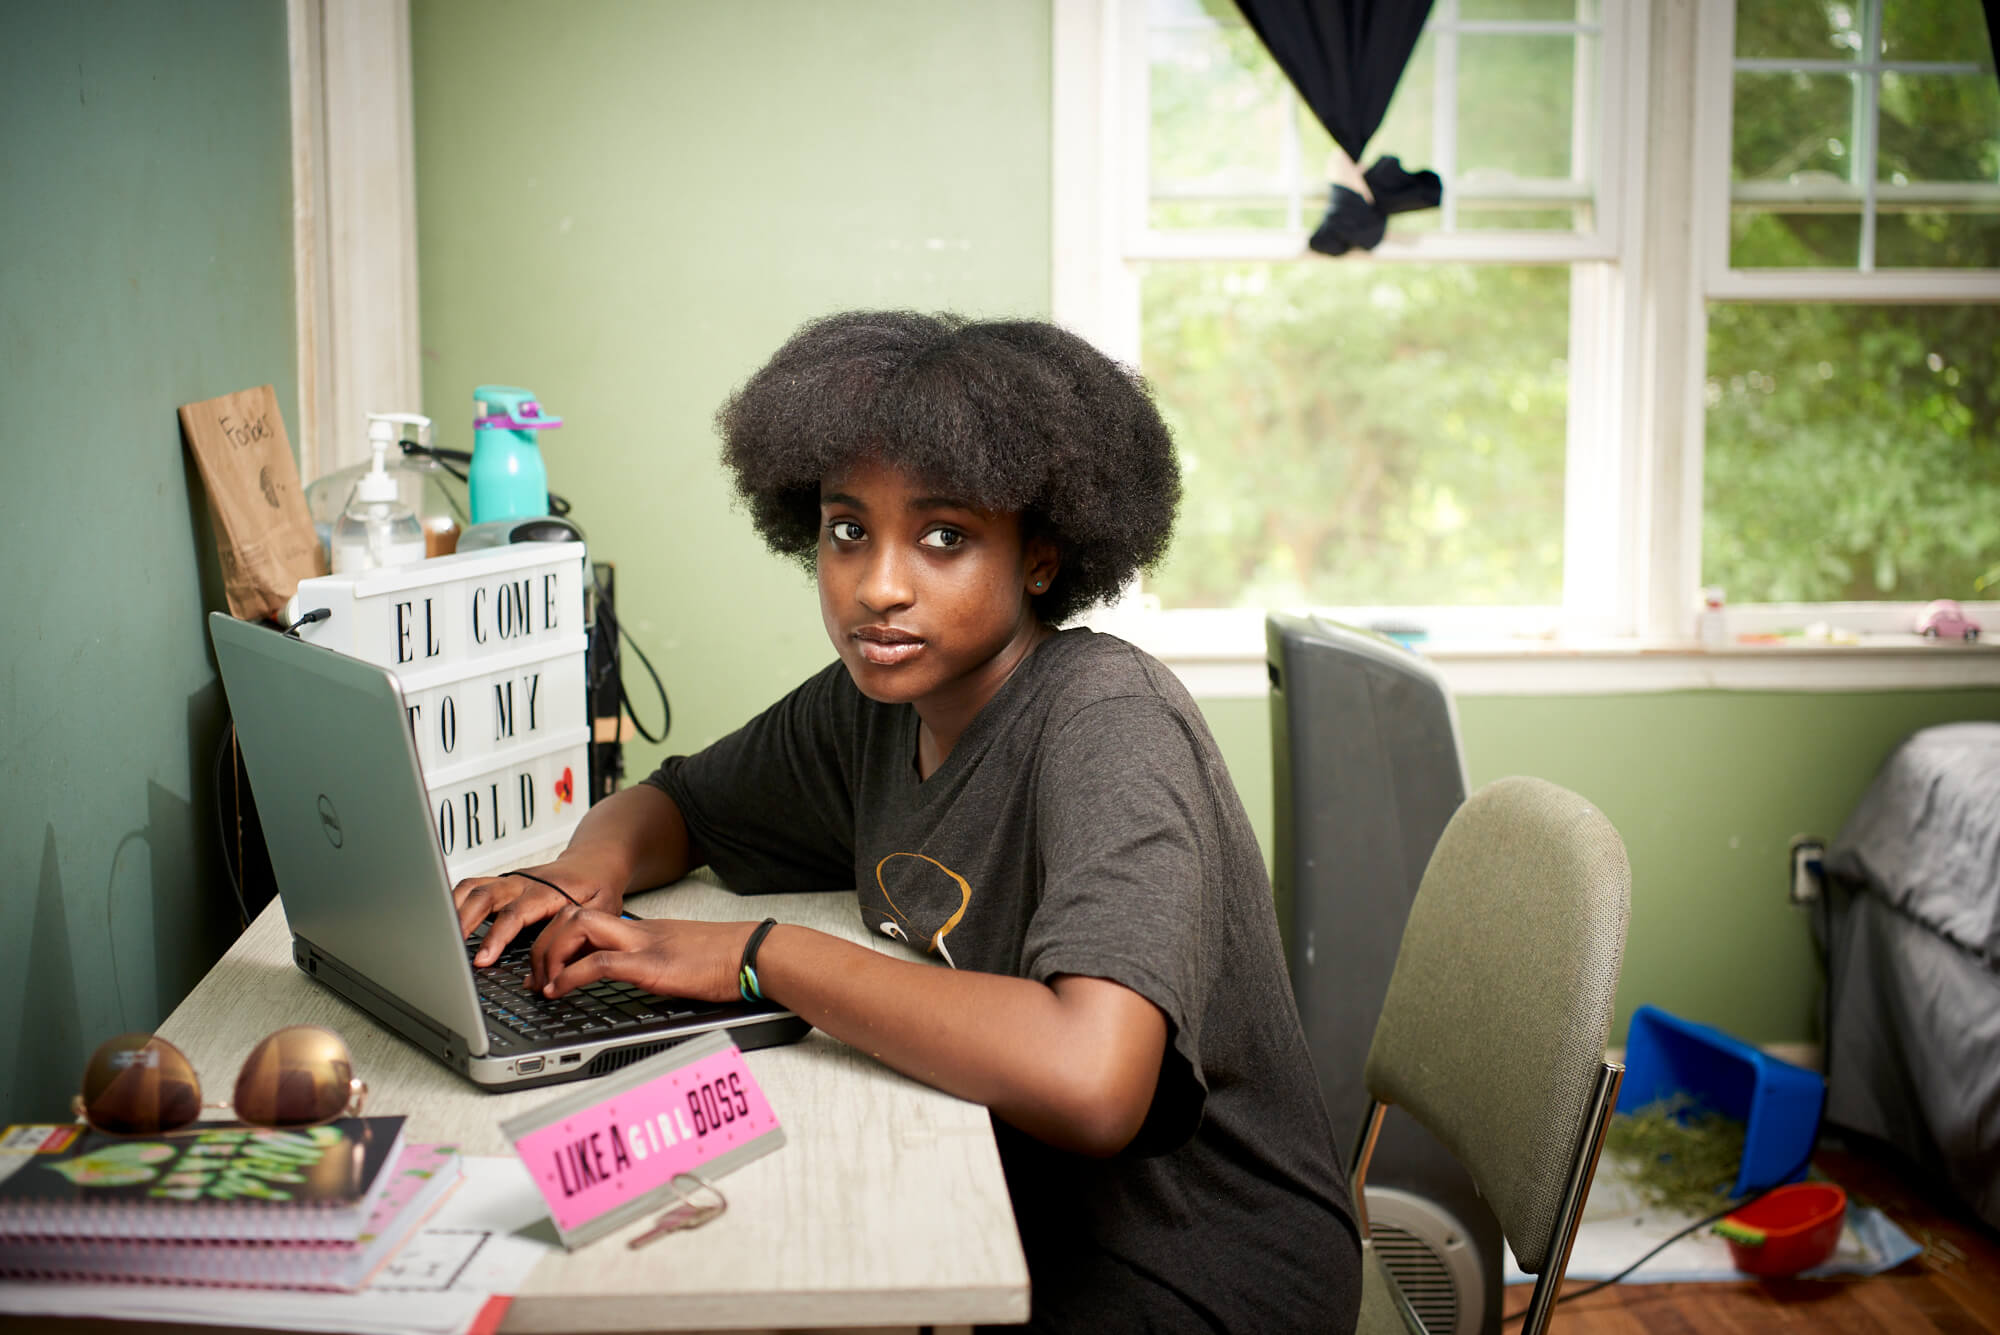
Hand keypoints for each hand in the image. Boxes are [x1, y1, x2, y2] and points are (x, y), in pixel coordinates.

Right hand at [451, 866, 623, 965]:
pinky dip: (455, 901)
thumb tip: (561, 972)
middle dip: (464, 922)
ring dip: (454, 909)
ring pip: (473, 888)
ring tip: (440, 936)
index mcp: (548, 891)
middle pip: (485, 895)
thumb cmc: (598, 888)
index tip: (482, 959)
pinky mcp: (502, 883)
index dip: (496, 937)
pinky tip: (446, 921)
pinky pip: (472, 887)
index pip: (515, 914)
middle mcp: (524, 883)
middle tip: (450, 948)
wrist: (595, 862)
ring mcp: (511, 881)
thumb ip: (584, 939)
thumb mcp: (603, 912)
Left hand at [529, 909, 759, 1003]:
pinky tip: (560, 991)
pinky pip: (598, 963)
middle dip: (543, 943)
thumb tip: (641, 978)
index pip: (587, 917)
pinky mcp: (652, 966)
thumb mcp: (682, 957)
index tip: (543, 967)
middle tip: (533, 976)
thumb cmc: (728, 960)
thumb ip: (656, 961)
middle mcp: (638, 932)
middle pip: (573, 914)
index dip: (556, 938)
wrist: (756, 954)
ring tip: (544, 983)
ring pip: (578, 927)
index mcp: (644, 930)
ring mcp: (644, 945)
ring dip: (550, 954)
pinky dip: (569, 976)